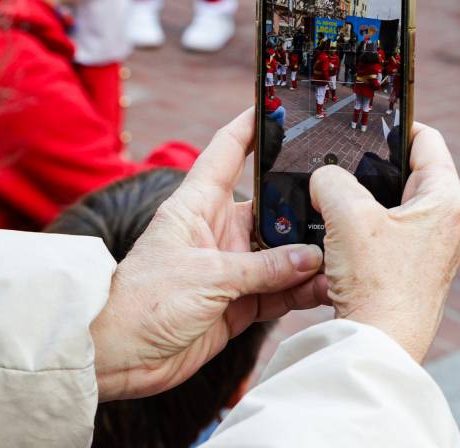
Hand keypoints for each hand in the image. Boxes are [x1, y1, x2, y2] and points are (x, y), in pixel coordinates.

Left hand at [90, 110, 329, 400]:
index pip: (227, 152)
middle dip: (302, 203)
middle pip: (269, 205)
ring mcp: (230, 267)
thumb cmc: (142, 303)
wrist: (117, 358)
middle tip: (340, 196)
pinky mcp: (238, 302)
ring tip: (342, 250)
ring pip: (281, 252)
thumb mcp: (207, 276)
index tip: (277, 102)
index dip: (250, 125)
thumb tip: (310, 257)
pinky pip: (280, 290)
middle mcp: (217, 231)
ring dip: (308, 254)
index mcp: (197, 206)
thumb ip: (264, 267)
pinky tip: (326, 286)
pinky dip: (302, 290)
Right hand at [310, 123, 459, 363]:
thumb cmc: (376, 285)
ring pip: (399, 208)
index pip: (427, 140)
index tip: (369, 122)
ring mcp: (438, 251)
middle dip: (374, 169)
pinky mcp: (420, 275)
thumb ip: (332, 180)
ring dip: (368, 205)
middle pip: (411, 174)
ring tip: (336, 204)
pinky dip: (369, 234)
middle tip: (342, 166)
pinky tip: (340, 239)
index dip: (396, 125)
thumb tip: (326, 178)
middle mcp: (451, 223)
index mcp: (447, 199)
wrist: (379, 347)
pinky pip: (394, 238)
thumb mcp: (347, 215)